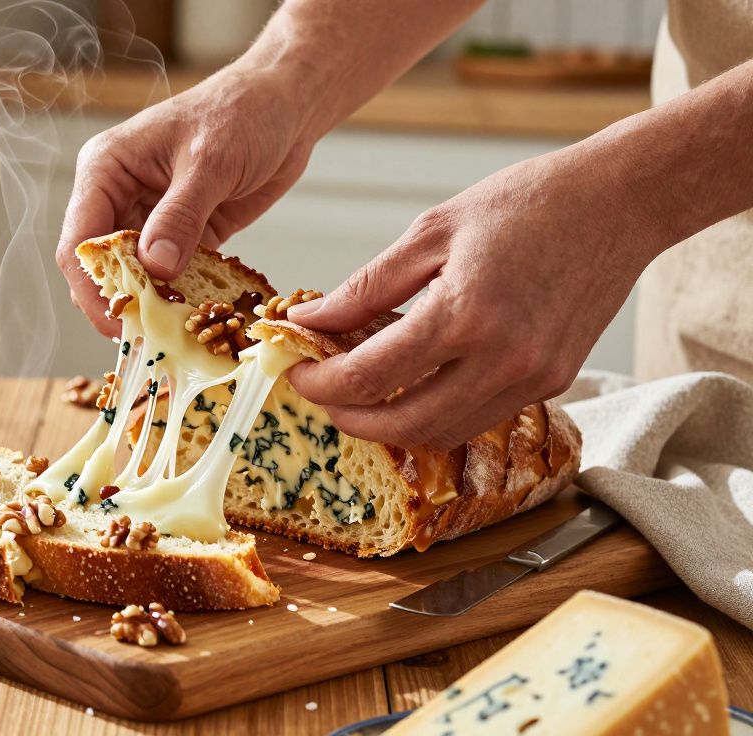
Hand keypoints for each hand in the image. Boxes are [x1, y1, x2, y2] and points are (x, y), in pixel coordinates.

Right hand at [56, 61, 322, 335]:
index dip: (94, 287)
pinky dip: (181, 299)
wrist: (286, 106)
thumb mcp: (210, 163)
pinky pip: (172, 277)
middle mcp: (120, 196)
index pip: (81, 240)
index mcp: (107, 169)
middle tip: (147, 339)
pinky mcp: (183, 235)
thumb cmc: (244, 113)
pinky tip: (197, 321)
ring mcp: (151, 218)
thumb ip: (180, 216)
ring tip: (173, 338)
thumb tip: (154, 268)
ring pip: (135, 278)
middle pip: (102, 267)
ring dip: (151, 306)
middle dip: (120, 303)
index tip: (119, 323)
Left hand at [285, 145, 663, 449]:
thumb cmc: (526, 204)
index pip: (370, 375)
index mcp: (464, 313)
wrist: (620, 203)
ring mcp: (532, 377)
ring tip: (360, 395)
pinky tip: (412, 385)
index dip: (321, 383)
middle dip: (350, 419)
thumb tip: (311, 318)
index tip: (297, 373)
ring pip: (443, 433)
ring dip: (392, 425)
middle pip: (404, 424)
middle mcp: (502, 358)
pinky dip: (436, 413)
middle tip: (322, 396)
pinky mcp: (553, 382)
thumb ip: (367, 285)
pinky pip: (479, 418)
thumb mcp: (432, 231)